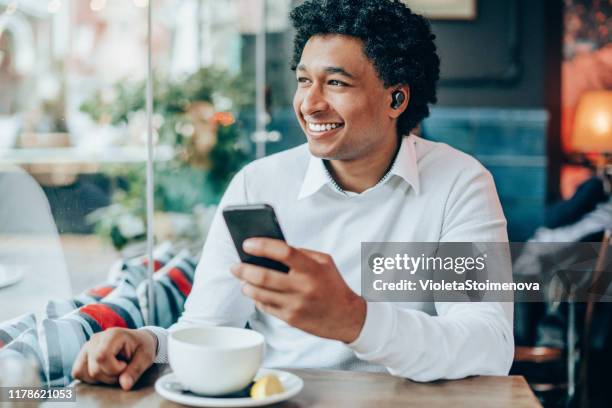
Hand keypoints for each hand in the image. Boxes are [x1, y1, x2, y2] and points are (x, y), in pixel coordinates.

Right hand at [71, 328, 156, 390]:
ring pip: (82, 372)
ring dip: (100, 377)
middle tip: (123, 368)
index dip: (114, 369)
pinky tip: (104, 371)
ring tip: (113, 369)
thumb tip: (124, 385)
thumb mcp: (146, 357)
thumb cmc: (142, 346)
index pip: (101, 357)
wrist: (138, 340)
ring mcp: (87, 346)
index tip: (125, 365)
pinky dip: (90, 377)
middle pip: (94, 369)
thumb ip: (135, 371)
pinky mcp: (83, 354)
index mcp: (113, 334)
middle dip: (110, 376)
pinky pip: (78, 372)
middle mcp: (96, 338)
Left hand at [230, 238, 365, 343]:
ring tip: (242, 280)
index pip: (283, 252)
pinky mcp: (291, 319)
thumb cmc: (333, 285)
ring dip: (246, 286)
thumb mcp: (324, 262)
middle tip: (235, 266)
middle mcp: (303, 287)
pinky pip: (266, 307)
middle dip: (244, 269)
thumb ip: (301, 253)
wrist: (347, 317)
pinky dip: (257, 299)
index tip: (247, 244)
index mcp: (312, 268)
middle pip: (264, 276)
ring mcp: (296, 305)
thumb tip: (272, 249)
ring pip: (260, 294)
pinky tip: (255, 293)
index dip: (262, 246)